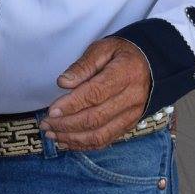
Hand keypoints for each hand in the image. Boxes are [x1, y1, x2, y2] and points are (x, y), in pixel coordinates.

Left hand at [38, 37, 152, 151]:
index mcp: (125, 74)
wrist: (149, 65)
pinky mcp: (129, 125)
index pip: (96, 94)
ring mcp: (132, 115)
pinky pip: (106, 140)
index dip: (72, 105)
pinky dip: (84, 145)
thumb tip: (63, 82)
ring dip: (73, 138)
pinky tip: (67, 142)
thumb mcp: (102, 48)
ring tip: (52, 134)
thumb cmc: (120, 54)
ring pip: (101, 134)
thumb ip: (83, 65)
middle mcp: (131, 98)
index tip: (51, 110)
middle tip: (45, 124)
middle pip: (96, 118)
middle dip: (67, 124)